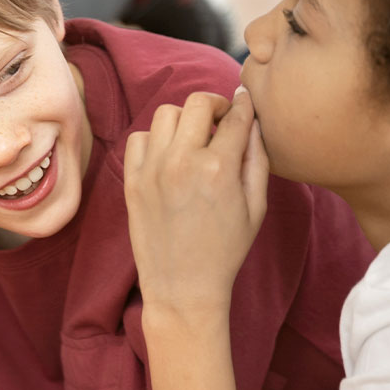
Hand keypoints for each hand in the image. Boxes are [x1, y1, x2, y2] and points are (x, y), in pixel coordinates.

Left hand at [124, 88, 269, 317]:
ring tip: (194, 139)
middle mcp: (183, 161)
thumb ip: (257, 158)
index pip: (235, 116)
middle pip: (198, 103)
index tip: (244, 104)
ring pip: (166, 113)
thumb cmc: (225, 250)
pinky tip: (169, 155)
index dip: (244, 106)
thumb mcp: (256, 207)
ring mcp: (153, 169)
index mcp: (219, 168)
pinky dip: (155, 138)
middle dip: (215, 105)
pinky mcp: (132, 180)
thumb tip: (253, 120)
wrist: (183, 286)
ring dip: (184, 119)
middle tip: (221, 120)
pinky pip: (140, 137)